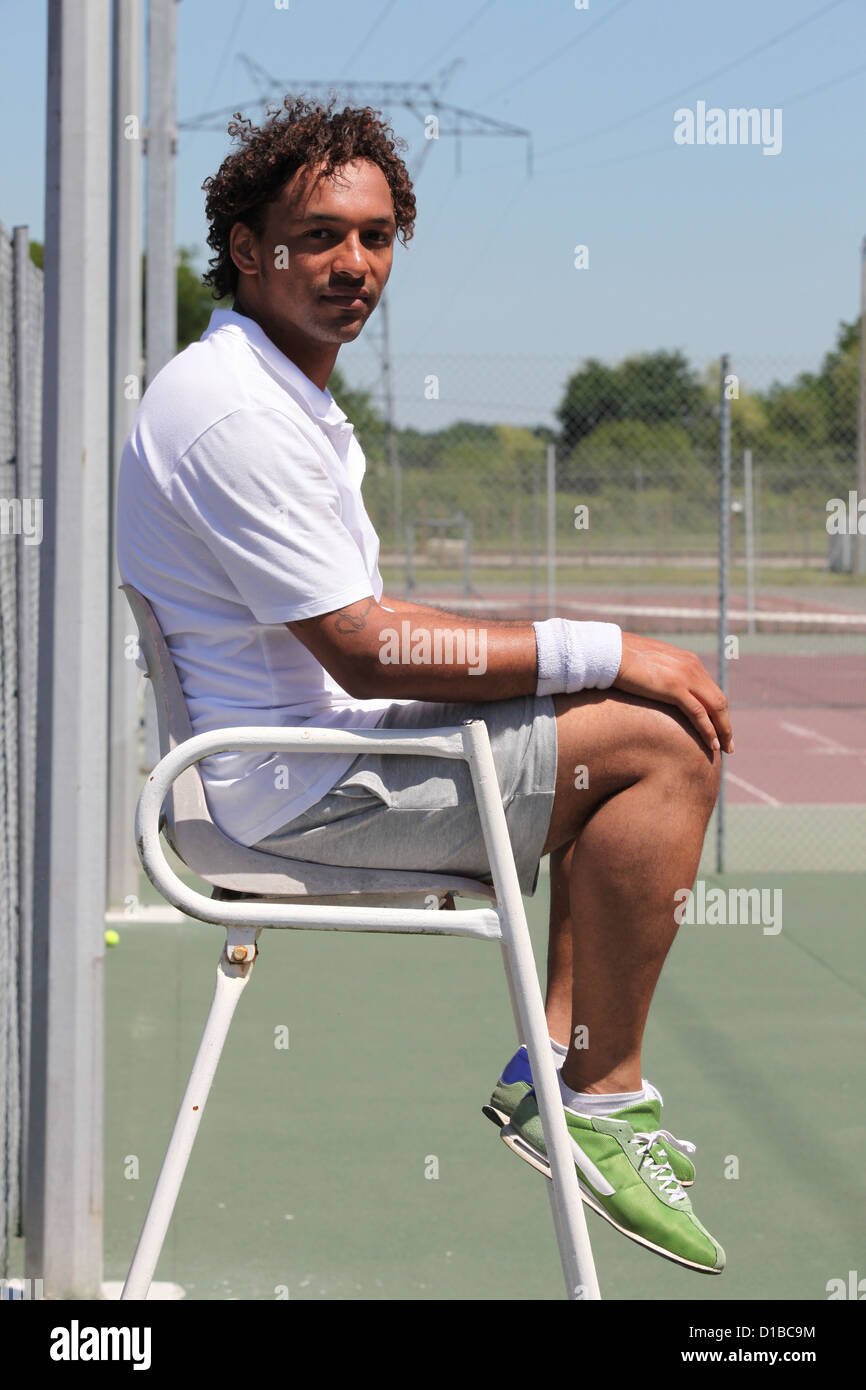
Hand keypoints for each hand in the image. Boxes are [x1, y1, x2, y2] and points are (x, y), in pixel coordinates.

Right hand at [613, 631, 732, 753]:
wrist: (608, 652)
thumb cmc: (620, 659)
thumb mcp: (648, 665)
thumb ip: (659, 675)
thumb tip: (654, 688)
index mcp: (688, 661)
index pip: (710, 689)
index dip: (716, 710)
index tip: (719, 727)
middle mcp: (692, 667)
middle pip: (718, 699)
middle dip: (725, 723)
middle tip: (728, 743)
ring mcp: (685, 676)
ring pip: (715, 707)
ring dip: (722, 730)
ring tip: (724, 749)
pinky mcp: (674, 688)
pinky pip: (699, 713)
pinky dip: (708, 730)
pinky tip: (712, 744)